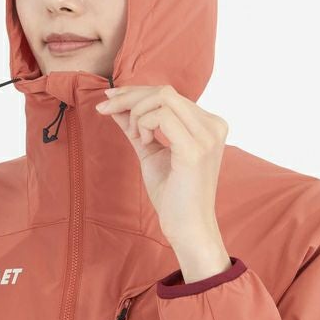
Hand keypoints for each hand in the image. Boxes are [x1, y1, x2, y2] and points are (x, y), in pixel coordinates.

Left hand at [95, 84, 227, 248]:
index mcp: (208, 124)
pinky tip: (145, 143)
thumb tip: (114, 103)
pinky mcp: (195, 149)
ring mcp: (207, 136)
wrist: (186, 228)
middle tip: (105, 108)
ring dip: (137, 113)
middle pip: (165, 91)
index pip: (169, 93)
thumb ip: (136, 125)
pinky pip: (162, 116)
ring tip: (138, 138)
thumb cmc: (172, 194)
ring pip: (163, 97)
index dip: (135, 91)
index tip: (108, 96)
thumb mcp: (150, 150)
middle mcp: (213, 125)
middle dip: (129, 96)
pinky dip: (144, 124)